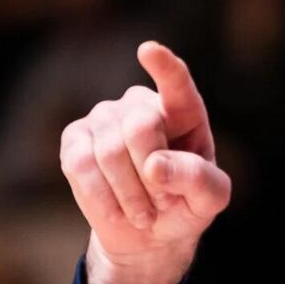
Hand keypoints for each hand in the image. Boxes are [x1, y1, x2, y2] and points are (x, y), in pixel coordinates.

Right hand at [61, 41, 230, 283]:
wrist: (146, 233)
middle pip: (141, 126)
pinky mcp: (74, 138)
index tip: (148, 51)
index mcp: (182, 111)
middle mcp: (141, 104)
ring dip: (130, 194)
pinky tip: (117, 211)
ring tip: (144, 213)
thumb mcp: (209, 199)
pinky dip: (102, 198)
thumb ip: (198, 179)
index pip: (175, 83)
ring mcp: (104, 117)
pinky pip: (81, 164)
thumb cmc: (184, 205)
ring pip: (109, 151)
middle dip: (152, 175)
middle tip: (163, 203)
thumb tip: (155, 165)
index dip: (164, 67)